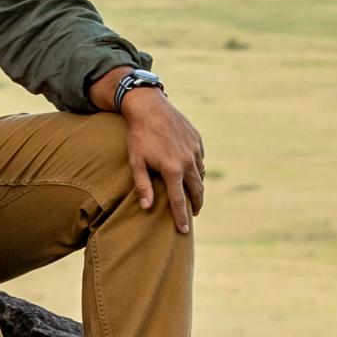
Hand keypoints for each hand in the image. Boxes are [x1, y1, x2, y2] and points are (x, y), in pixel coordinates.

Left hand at [117, 86, 205, 233]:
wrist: (149, 106)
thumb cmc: (139, 135)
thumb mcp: (136, 162)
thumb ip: (143, 186)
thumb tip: (147, 207)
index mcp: (173, 170)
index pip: (180, 201)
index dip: (181, 217)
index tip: (184, 230)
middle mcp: (188, 161)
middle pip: (197, 190)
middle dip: (196, 204)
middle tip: (193, 214)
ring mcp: (194, 149)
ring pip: (200, 174)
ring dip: (197, 186)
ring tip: (193, 194)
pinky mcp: (196, 139)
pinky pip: (200, 159)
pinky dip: (197, 168)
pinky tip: (192, 171)